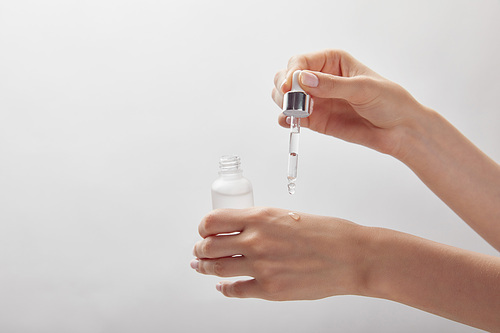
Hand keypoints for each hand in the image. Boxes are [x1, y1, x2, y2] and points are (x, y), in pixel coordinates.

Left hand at [191, 207, 368, 299]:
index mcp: (260, 218)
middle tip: (199, 251)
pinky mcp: (270, 290)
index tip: (204, 230)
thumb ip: (261, 223)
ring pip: (218, 268)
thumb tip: (241, 230)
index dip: (203, 227)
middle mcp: (256, 241)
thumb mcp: (288, 215)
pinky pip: (235, 290)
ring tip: (202, 266)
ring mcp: (261, 267)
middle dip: (200, 249)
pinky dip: (225, 289)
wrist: (352, 257)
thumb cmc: (328, 233)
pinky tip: (223, 287)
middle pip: (210, 246)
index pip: (213, 221)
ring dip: (206, 268)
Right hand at [272, 49, 428, 158]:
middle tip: (293, 102)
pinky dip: (286, 119)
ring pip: (284, 96)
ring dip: (284, 103)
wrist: (400, 130)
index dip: (291, 72)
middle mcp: (320, 78)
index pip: (300, 61)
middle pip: (286, 76)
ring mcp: (316, 100)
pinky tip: (290, 122)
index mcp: (332, 62)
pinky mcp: (315, 120)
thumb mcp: (363, 88)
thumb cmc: (389, 102)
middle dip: (284, 88)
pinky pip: (292, 117)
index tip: (290, 86)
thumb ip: (332, 85)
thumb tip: (304, 79)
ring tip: (297, 113)